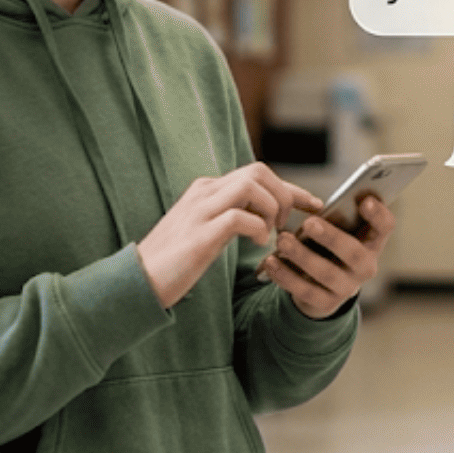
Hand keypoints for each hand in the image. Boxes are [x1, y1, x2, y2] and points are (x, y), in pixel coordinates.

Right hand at [138, 163, 322, 308]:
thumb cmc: (174, 261)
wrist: (138, 281)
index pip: (257, 174)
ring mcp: (200, 210)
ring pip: (252, 185)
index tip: (315, 205)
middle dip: (283, 196)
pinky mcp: (200, 233)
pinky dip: (258, 229)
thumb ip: (229, 218)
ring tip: (270, 235)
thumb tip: (260, 218)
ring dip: (272, 210)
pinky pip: (240, 217)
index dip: (292, 188)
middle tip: (283, 226)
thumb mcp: (206, 231)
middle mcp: (204, 192)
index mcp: (207, 189)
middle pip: (259, 171)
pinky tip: (258, 246)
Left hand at [261, 193, 395, 319]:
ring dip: (302, 255)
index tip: (364, 201)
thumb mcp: (336, 230)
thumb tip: (314, 204)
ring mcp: (347, 287)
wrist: (321, 287)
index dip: (378, 215)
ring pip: (326, 273)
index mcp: (371, 242)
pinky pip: (305, 290)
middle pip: (353, 252)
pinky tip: (271, 262)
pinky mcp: (325, 303)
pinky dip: (286, 276)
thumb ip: (334, 216)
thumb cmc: (328, 247)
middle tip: (309, 223)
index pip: (385, 227)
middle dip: (331, 237)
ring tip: (282, 240)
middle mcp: (365, 267)